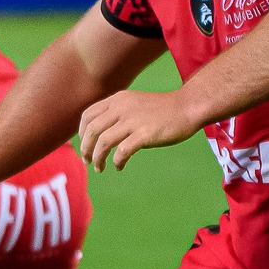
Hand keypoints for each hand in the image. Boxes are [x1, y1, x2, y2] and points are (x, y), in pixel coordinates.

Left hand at [78, 88, 197, 170]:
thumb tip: (98, 133)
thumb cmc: (161, 109)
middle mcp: (122, 108)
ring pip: (103, 142)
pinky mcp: (145, 134)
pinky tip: (119, 166)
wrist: (188, 107)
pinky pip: (122, 151)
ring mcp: (133, 120)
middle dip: (85, 149)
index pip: (87, 115)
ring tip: (99, 168)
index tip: (84, 145)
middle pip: (91, 131)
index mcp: (117, 100)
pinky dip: (117, 161)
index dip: (81, 133)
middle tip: (87, 161)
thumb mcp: (133, 103)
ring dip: (97, 158)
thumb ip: (116, 113)